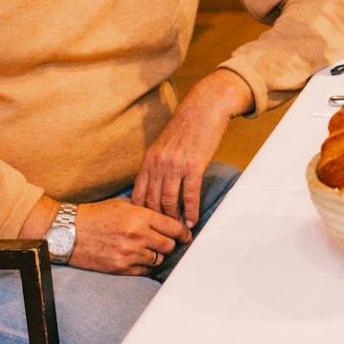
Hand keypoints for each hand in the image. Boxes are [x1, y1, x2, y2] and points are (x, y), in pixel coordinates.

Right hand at [71, 198, 188, 275]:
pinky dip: (145, 266)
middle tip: (167, 243)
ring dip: (157, 255)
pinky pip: (144, 270)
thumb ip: (146, 210)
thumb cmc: (96, 215)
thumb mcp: (123, 204)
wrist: (68, 232)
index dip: (183, 233)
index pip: (173, 227)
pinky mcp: (120, 267)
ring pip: (158, 259)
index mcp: (140, 216)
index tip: (185, 235)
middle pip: (169, 245)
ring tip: (150, 250)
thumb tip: (166, 216)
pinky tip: (139, 259)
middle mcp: (137, 235)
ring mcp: (128, 253)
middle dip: (170, 244)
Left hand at [132, 68, 250, 227]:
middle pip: (152, 201)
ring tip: (178, 232)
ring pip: (169, 201)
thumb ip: (157, 164)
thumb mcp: (164, 145)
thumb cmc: (187, 126)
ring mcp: (175, 166)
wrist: (205, 108)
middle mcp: (158, 164)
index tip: (145, 227)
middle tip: (162, 236)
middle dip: (156, 222)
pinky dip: (191, 210)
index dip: (140, 213)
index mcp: (149, 160)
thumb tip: (155, 185)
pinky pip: (190, 194)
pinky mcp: (194, 166)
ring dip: (174, 219)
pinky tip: (193, 220)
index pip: (138, 194)